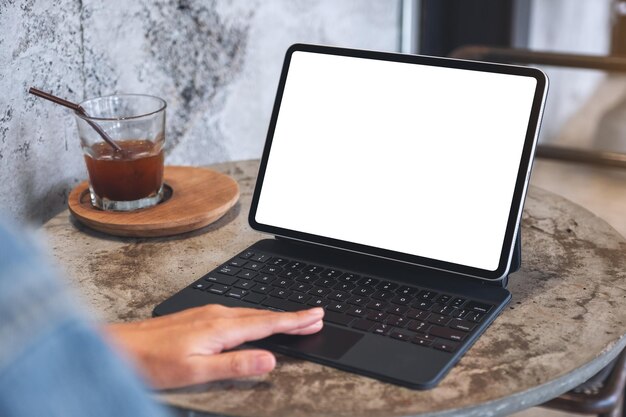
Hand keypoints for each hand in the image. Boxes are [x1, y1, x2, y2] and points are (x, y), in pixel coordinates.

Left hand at [104, 305, 323, 388]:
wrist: (121, 345)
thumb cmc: (153, 361)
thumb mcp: (196, 371)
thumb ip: (235, 365)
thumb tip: (269, 360)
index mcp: (221, 328)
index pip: (268, 324)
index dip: (294, 321)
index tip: (315, 317)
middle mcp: (218, 315)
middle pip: (264, 315)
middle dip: (292, 316)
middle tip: (316, 316)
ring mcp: (208, 313)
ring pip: (252, 313)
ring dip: (276, 316)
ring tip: (294, 319)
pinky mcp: (200, 316)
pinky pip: (238, 314)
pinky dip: (257, 317)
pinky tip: (257, 320)